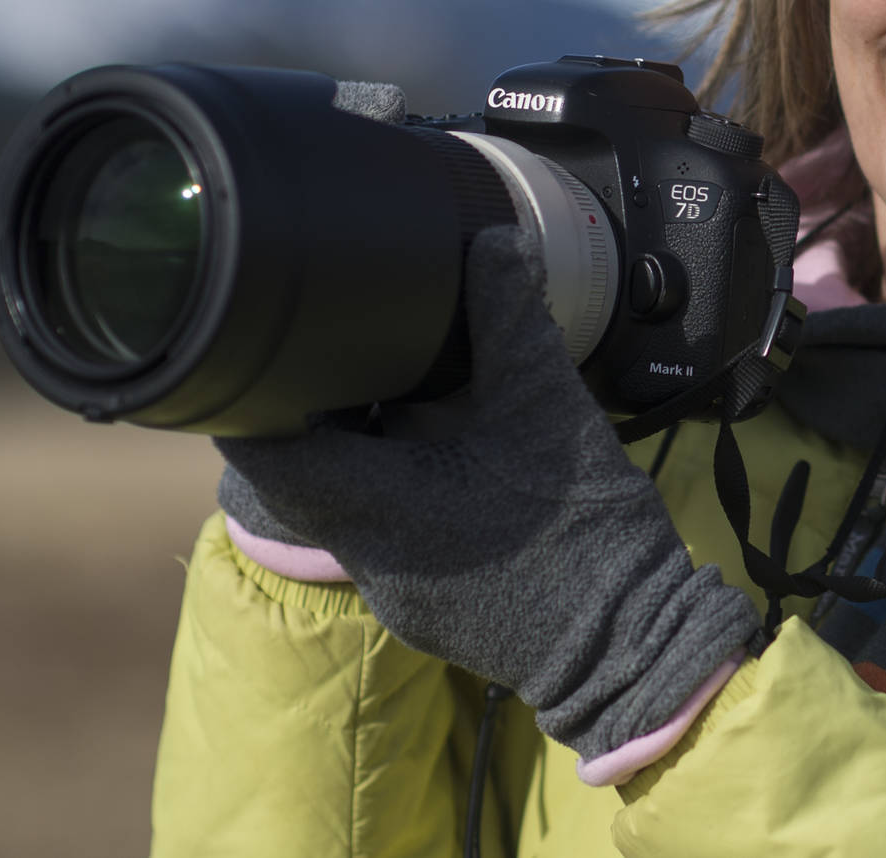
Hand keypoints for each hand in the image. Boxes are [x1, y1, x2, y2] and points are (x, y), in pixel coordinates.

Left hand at [215, 226, 761, 758]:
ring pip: (354, 500)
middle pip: (305, 470)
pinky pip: (395, 530)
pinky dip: (409, 486)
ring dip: (373, 448)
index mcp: (372, 507)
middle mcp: (366, 556)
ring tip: (408, 390)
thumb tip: (492, 241)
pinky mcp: (431, 602)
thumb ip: (510, 316)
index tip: (262, 345)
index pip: (262, 453)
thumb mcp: (547, 404)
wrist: (633, 644)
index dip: (252, 395)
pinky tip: (454, 454)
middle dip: (324, 407)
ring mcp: (396, 589)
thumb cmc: (581, 534)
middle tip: (345, 346)